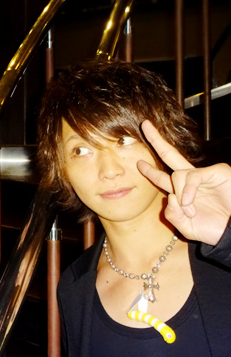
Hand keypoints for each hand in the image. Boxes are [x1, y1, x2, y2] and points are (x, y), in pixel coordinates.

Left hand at [137, 120, 230, 244]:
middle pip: (170, 155)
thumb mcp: (186, 227)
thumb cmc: (213, 230)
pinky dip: (188, 190)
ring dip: (181, 194)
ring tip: (189, 210)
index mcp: (182, 192)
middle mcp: (192, 179)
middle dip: (156, 140)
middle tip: (145, 126)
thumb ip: (172, 215)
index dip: (150, 170)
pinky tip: (189, 202)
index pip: (162, 177)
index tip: (138, 163)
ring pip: (178, 174)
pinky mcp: (218, 171)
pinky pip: (193, 177)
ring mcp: (205, 174)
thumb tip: (169, 197)